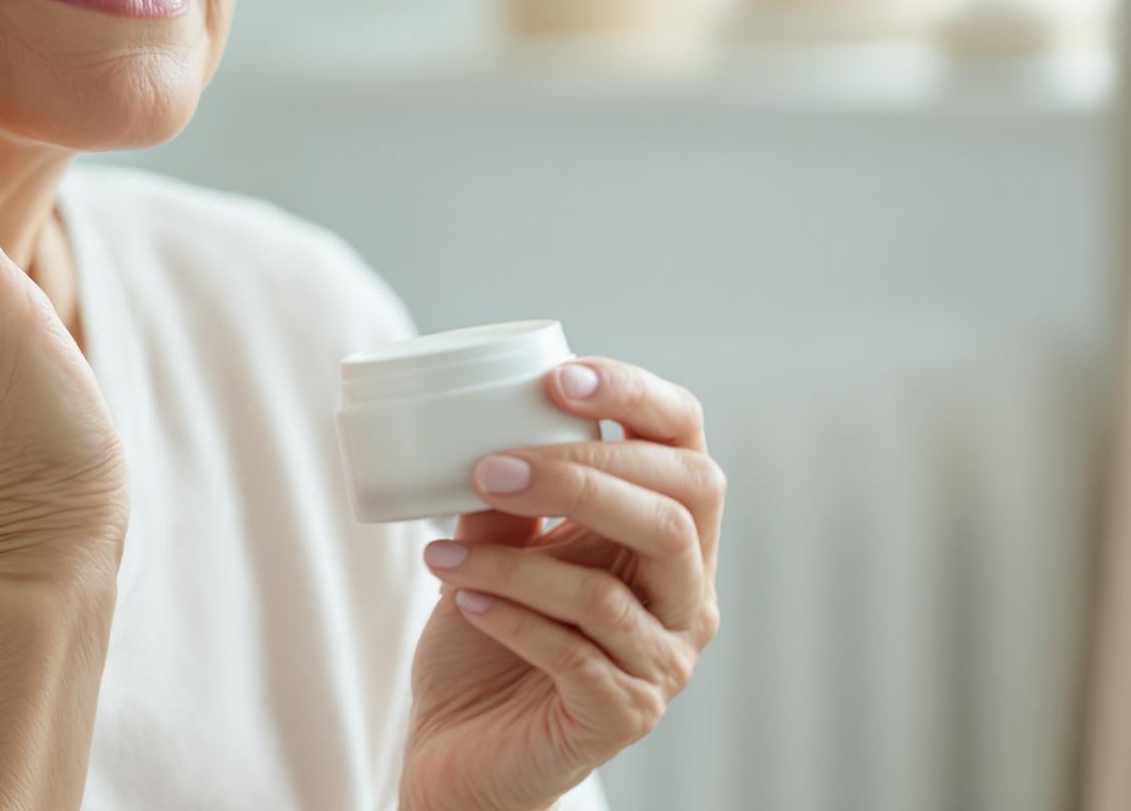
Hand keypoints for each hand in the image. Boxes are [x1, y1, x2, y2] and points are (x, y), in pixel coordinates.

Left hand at [397, 360, 724, 810]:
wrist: (466, 752)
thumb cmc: (489, 640)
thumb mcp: (499, 548)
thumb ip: (508, 495)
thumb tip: (485, 428)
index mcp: (668, 536)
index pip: (687, 447)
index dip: (635, 399)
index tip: (558, 377)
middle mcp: (687, 596)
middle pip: (673, 511)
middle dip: (580, 475)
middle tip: (489, 466)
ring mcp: (663, 661)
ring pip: (609, 589)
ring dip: (516, 561)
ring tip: (443, 550)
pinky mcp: (622, 715)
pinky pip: (574, 652)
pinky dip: (509, 617)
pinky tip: (462, 597)